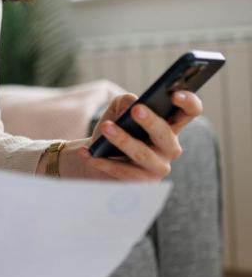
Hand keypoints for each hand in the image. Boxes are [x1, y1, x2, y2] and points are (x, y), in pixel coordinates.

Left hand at [73, 91, 202, 180]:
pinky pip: (123, 172)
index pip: (190, 112)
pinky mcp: (141, 183)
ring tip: (105, 127)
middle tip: (136, 110)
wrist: (99, 156)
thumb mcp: (117, 110)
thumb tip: (130, 104)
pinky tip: (86, 152)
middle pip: (166, 134)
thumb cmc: (116, 128)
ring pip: (143, 154)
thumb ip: (125, 101)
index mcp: (170, 125)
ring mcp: (158, 167)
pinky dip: (102, 161)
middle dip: (152, 122)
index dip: (188, 102)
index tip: (174, 94)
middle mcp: (170, 147)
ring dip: (123, 140)